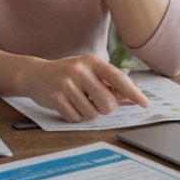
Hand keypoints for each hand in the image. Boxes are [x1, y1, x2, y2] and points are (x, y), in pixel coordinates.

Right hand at [20, 56, 148, 121]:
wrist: (35, 74)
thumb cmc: (67, 73)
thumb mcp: (88, 70)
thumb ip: (109, 81)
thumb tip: (133, 95)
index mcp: (92, 61)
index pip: (118, 78)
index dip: (133, 92)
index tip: (144, 103)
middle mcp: (79, 71)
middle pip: (107, 102)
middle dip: (105, 108)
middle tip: (96, 102)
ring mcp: (66, 84)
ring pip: (92, 113)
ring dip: (88, 113)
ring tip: (79, 102)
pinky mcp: (56, 98)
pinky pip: (76, 118)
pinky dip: (75, 116)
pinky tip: (68, 105)